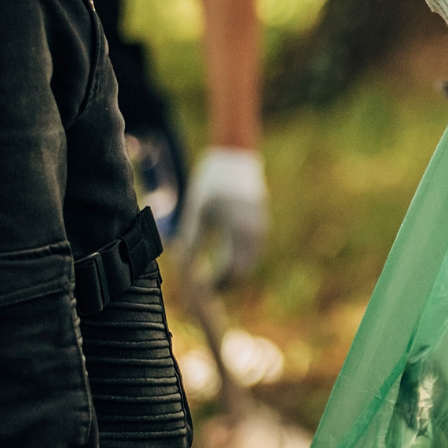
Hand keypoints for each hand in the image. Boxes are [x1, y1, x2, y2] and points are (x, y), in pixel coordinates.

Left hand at [179, 148, 267, 286]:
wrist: (236, 158)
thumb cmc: (212, 182)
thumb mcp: (197, 210)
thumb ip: (191, 238)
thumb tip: (185, 265)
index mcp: (238, 230)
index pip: (230, 269)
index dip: (215, 283)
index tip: (200, 288)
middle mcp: (254, 232)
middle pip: (244, 271)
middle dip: (226, 283)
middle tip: (206, 289)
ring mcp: (261, 229)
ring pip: (250, 262)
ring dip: (233, 273)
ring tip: (213, 278)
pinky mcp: (261, 224)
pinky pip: (253, 251)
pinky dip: (240, 260)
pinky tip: (224, 261)